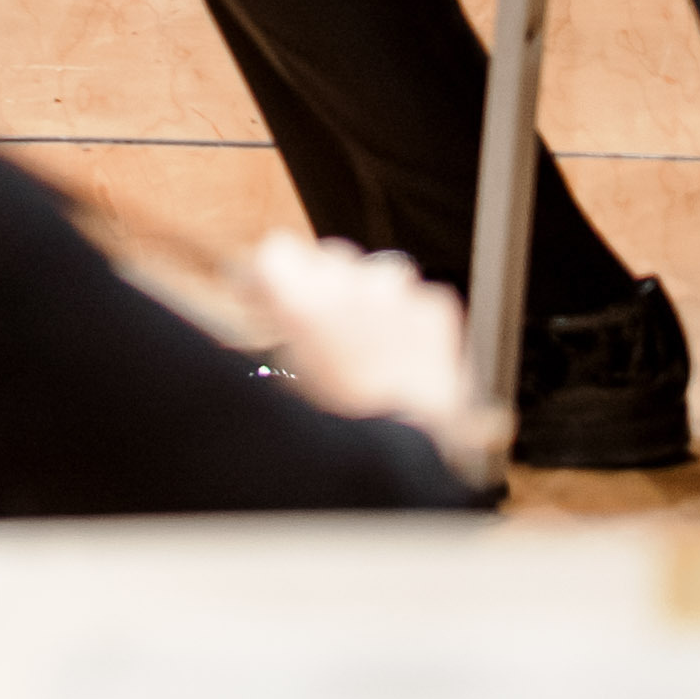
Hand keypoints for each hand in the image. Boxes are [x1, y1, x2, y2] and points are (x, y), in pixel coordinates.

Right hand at [234, 234, 481, 447]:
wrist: (411, 446)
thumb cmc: (344, 423)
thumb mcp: (286, 379)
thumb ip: (277, 332)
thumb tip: (264, 318)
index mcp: (301, 300)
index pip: (276, 252)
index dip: (272, 274)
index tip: (270, 293)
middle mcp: (348, 285)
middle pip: (329, 257)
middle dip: (325, 284)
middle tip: (326, 325)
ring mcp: (398, 292)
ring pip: (376, 272)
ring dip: (369, 295)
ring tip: (371, 340)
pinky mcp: (435, 307)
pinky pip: (416, 297)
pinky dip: (409, 316)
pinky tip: (404, 350)